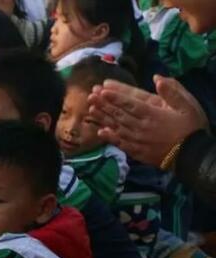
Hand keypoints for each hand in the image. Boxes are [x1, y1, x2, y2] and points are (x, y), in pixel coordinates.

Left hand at [88, 76, 208, 167]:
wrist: (192, 156)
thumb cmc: (191, 128)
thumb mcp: (187, 106)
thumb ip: (172, 91)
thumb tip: (157, 78)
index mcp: (153, 114)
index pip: (130, 103)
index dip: (116, 97)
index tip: (102, 90)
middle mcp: (141, 127)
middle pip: (119, 114)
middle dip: (104, 104)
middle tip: (90, 95)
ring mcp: (137, 140)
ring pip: (116, 127)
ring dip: (103, 118)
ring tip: (91, 109)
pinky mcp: (137, 151)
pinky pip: (120, 143)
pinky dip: (110, 137)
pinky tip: (100, 132)